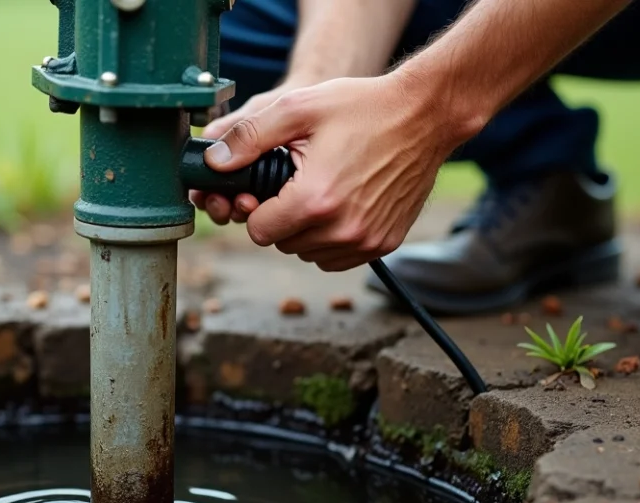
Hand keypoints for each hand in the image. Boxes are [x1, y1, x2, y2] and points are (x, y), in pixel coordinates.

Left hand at [198, 73, 473, 270]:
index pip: (259, 231)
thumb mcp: (298, 108)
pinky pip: (338, 258)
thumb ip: (249, 137)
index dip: (259, 208)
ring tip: (321, 192)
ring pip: (310, 254)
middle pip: (283, 244)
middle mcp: (341, 229)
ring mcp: (366, 241)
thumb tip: (213, 162)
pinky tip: (340, 206)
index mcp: (315, 200)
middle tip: (299, 184)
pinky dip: (332, 240)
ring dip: (306, 231)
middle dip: (282, 218)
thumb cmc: (363, 108)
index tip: (270, 188)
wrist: (426, 116)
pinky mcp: (384, 245)